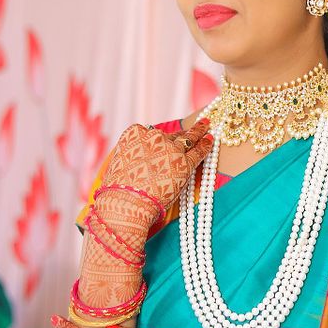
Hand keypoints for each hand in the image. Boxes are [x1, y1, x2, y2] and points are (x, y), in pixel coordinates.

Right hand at [91, 120, 212, 244]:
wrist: (126, 204)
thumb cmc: (117, 191)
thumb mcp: (118, 164)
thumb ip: (131, 156)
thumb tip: (138, 160)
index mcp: (134, 134)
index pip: (150, 132)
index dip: (158, 139)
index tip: (163, 139)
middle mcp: (153, 136)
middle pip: (171, 134)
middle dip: (182, 132)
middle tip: (195, 124)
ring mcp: (170, 148)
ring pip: (188, 138)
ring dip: (199, 131)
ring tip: (206, 125)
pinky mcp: (184, 163)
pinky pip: (199, 151)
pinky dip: (206, 145)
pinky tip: (211, 140)